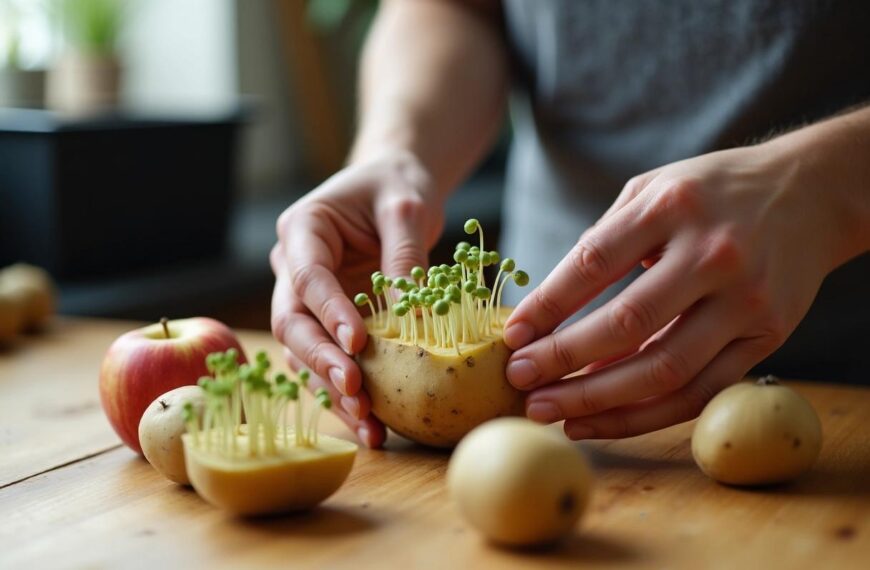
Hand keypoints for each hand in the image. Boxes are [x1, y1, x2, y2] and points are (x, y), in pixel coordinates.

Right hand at [271, 151, 444, 446]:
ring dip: (331, 388)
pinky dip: (347, 393)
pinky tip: (372, 423)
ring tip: (367, 423)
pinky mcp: (327, 323)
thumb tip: (413, 320)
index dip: (329, 313)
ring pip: (304, 352)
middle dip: (322, 361)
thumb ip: (405, 256)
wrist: (393, 189)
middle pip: (293, 322)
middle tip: (355, 391)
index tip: (358, 343)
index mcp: (302, 230)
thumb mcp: (407, 208)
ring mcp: (306, 299)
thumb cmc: (396, 188)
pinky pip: (328, 361)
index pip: (309, 277)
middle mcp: (293, 269)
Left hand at [503, 143, 843, 438]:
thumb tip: (547, 310)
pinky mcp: (767, 336)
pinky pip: (699, 392)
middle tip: (518, 380)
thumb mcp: (651, 190)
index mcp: (672, 206)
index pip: (593, 264)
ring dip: (598, 400)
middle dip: (563, 359)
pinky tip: (599, 420)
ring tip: (549, 410)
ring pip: (663, 370)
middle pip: (626, 324)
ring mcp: (745, 300)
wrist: (809, 193)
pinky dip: (644, 415)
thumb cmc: (711, 191)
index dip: (546, 306)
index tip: (510, 336)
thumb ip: (604, 240)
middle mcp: (712, 254)